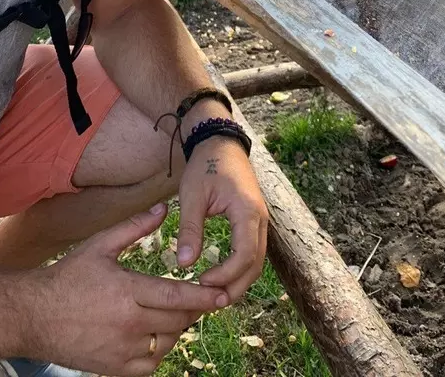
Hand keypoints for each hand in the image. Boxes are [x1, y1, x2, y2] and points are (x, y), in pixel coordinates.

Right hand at [21, 206, 229, 375]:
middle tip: (202, 299)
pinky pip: (149, 365)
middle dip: (193, 310)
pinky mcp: (113, 368)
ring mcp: (120, 350)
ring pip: (166, 343)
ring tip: (176, 313)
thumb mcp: (100, 245)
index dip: (203, 297)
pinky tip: (157, 335)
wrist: (32, 316)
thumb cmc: (67, 276)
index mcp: (127, 291)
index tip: (222, 295)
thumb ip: (135, 228)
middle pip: (176, 320)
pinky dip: (159, 352)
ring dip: (177, 329)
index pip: (176, 296)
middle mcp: (127, 324)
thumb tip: (163, 208)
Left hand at [176, 136, 267, 302]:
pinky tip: (221, 277)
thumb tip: (184, 264)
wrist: (220, 143)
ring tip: (214, 295)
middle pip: (255, 265)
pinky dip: (240, 268)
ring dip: (239, 281)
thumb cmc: (206, 165)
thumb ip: (190, 229)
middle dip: (235, 287)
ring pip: (256, 261)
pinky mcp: (254, 221)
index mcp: (247, 211)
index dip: (225, 275)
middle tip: (210, 303)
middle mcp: (260, 218)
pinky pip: (252, 251)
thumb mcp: (192, 195)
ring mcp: (260, 220)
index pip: (244, 255)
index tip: (201, 283)